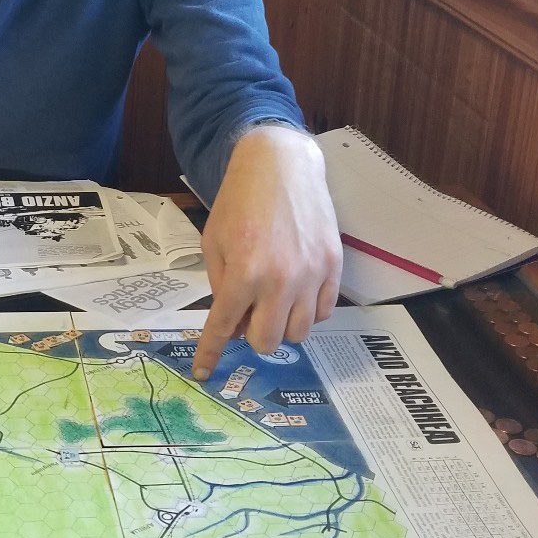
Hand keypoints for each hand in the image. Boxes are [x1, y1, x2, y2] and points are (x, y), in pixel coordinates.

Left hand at [192, 125, 341, 379]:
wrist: (279, 166)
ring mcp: (311, 275)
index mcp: (243, 274)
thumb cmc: (239, 202)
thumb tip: (232, 323)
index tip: (203, 371)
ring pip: (300, 332)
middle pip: (268, 341)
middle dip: (253, 335)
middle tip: (248, 315)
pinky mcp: (334, 266)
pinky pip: (324, 312)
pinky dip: (307, 311)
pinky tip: (296, 292)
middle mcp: (280, 281)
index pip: (225, 328)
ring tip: (274, 301)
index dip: (211, 353)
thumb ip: (220, 285)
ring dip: (282, 324)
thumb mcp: (214, 242)